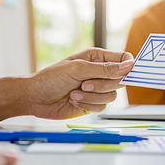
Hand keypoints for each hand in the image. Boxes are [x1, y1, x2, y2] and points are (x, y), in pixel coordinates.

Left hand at [0, 48, 133, 122]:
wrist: (36, 98)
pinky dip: (88, 105)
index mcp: (97, 58)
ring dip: (92, 96)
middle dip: (103, 85)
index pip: (123, 60)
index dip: (128, 67)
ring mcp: (97, 89)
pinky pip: (102, 107)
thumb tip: (128, 66)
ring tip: (75, 93)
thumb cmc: (51, 78)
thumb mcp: (78, 69)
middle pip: (120, 80)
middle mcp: (99, 73)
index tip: (125, 73)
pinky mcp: (92, 104)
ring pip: (112, 96)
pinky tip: (74, 100)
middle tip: (85, 84)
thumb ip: (104, 69)